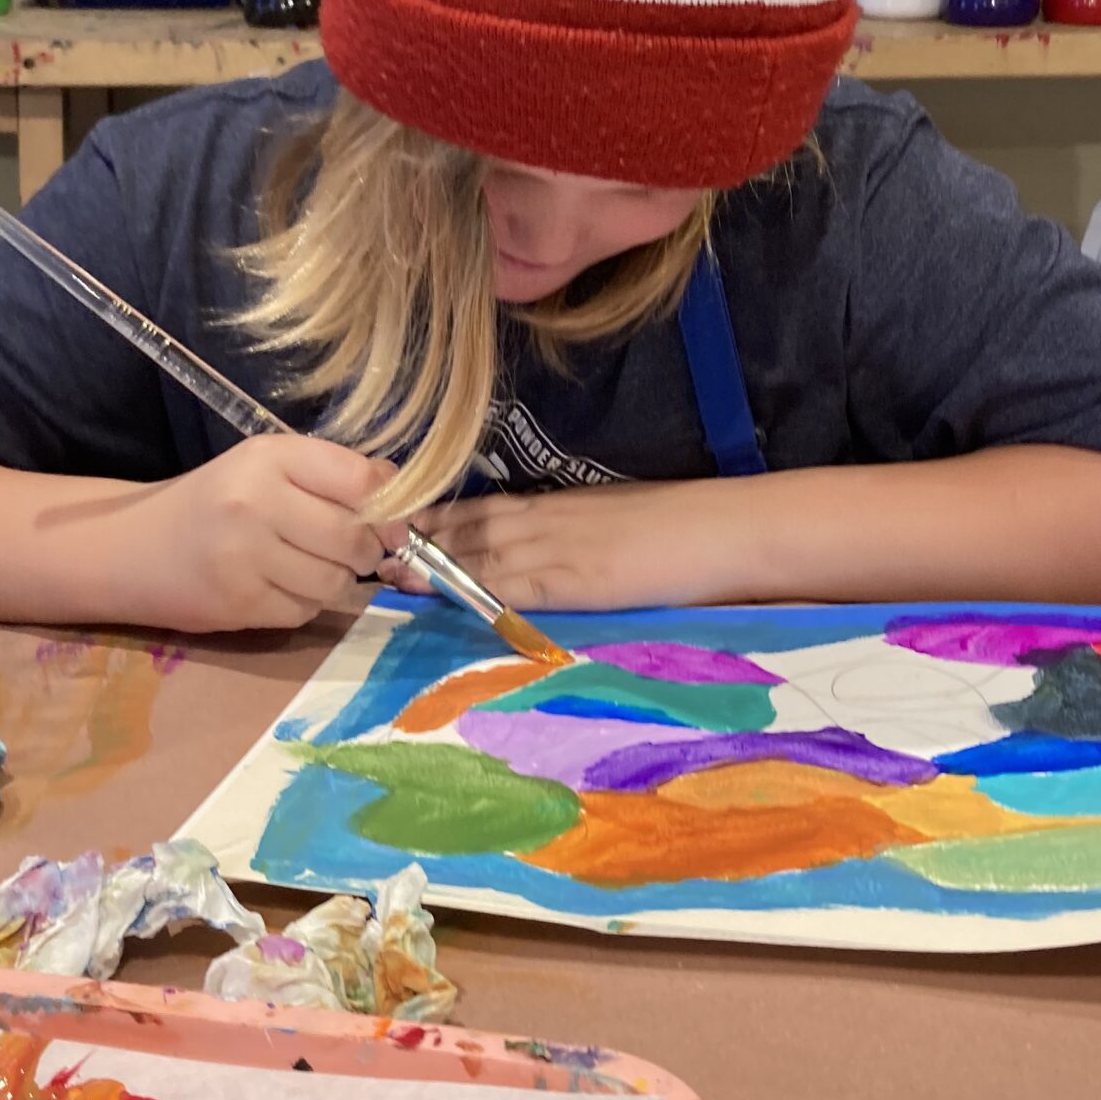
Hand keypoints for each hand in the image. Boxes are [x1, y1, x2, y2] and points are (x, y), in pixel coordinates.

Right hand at [126, 434, 392, 633]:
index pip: (359, 479)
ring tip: (307, 566)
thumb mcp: (266, 467)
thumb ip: (332, 476)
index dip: (388, 506)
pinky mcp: (238, 603)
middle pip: (353, 537)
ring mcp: (244, 556)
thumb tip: (404, 504)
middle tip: (348, 549)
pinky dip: (305, 603)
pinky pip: (306, 611)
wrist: (134, 548)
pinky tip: (278, 586)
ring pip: (335, 581)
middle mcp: (255, 502)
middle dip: (364, 550)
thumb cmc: (214, 502)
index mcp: (268, 457)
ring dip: (335, 580)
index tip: (389, 520)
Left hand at [406, 481, 739, 613]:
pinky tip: (444, 595)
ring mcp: (563, 547)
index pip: (485, 508)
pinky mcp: (579, 578)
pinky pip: (516, 584)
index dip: (438, 518)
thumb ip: (581, 532)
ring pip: (481, 552)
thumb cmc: (687, 527)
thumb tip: (556, 550)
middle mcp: (552, 519)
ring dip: (432, 564)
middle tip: (371, 549)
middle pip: (470, 528)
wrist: (729, 528)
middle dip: (420, 541)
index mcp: (562, 504)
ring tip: (388, 573)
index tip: (397, 525)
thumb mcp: (621, 521)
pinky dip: (475, 588)